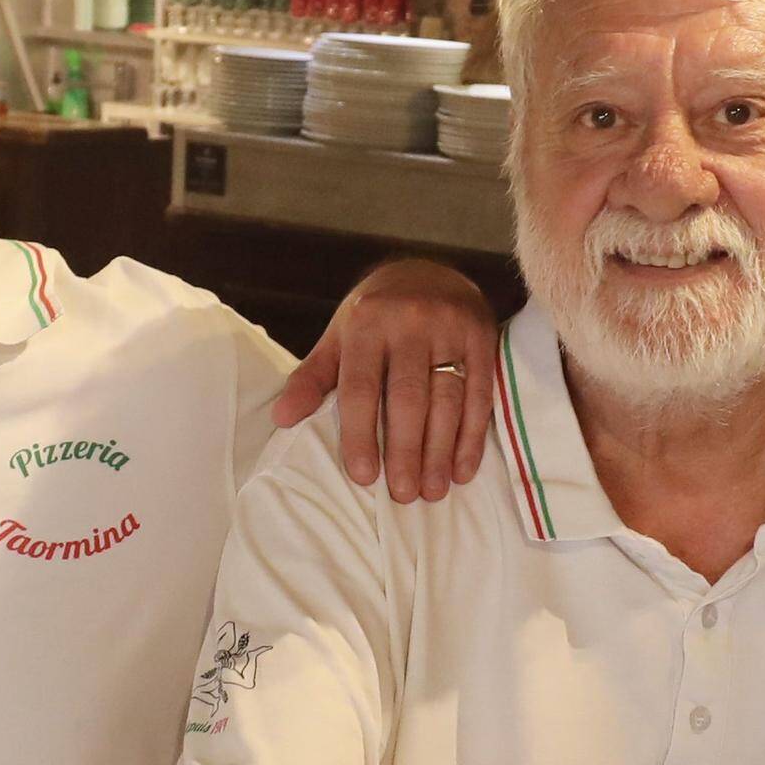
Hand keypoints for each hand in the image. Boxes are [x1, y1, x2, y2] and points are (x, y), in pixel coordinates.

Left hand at [270, 259, 497, 502]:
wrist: (429, 269)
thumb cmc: (375, 316)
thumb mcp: (339, 337)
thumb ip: (313, 377)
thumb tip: (283, 419)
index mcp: (367, 322)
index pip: (361, 387)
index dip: (361, 434)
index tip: (365, 477)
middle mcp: (409, 322)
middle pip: (408, 397)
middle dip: (406, 450)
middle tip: (404, 495)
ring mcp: (450, 327)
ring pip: (447, 398)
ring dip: (441, 450)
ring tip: (433, 491)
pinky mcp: (482, 336)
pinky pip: (480, 394)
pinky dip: (472, 436)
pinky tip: (462, 468)